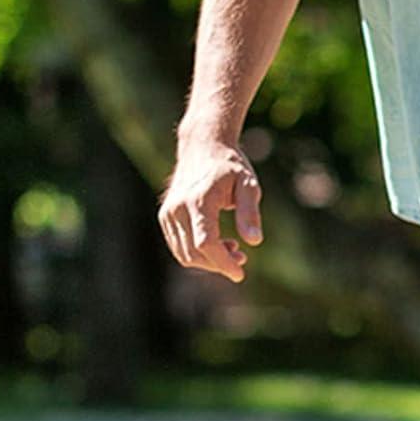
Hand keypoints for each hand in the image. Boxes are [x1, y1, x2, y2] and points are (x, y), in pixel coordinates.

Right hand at [157, 138, 262, 283]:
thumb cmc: (230, 167)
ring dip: (209, 261)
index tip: (240, 274)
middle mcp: (178, 208)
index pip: (206, 242)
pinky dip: (198, 253)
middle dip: (219, 263)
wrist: (203, 147)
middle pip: (195, 253)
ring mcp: (168, 213)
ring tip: (234, 248)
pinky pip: (179, 247)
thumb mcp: (248, 185)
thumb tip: (254, 241)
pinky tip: (219, 244)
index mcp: (199, 200)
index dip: (223, 262)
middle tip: (242, 258)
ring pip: (185, 254)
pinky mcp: (165, 217)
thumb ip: (250, 213)